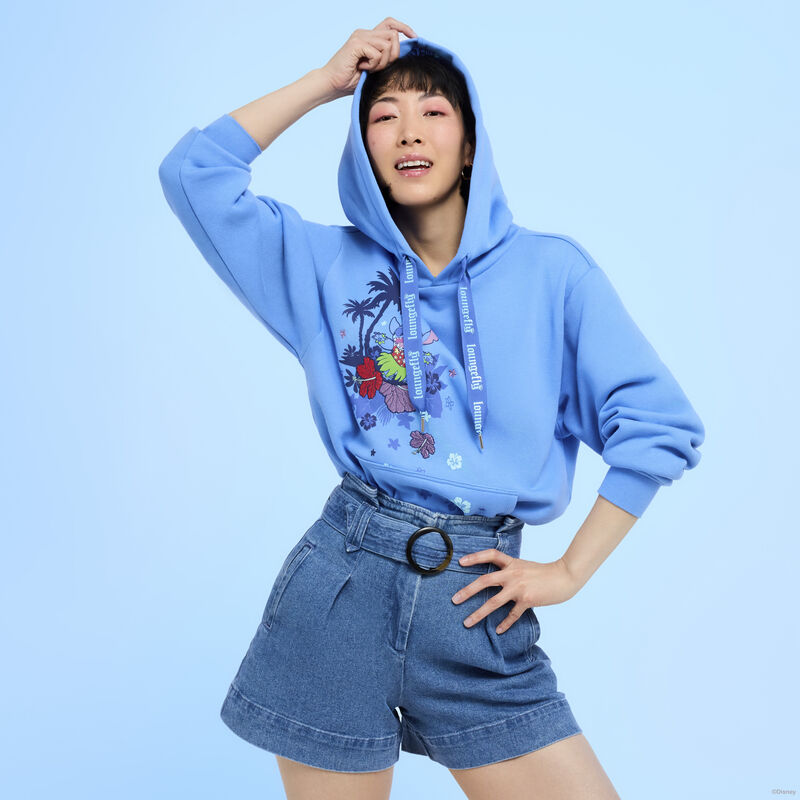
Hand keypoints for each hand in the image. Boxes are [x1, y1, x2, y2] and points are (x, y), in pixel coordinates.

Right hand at [319, 17, 417, 97]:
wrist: (331, 84)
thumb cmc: (351, 81)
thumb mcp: (374, 69)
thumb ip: (385, 59)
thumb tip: (402, 55)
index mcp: (369, 37)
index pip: (391, 24)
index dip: (404, 28)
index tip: (414, 37)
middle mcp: (364, 33)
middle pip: (393, 35)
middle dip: (393, 55)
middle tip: (380, 67)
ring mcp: (360, 36)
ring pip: (387, 45)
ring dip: (382, 62)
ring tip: (369, 69)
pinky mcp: (356, 43)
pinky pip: (377, 53)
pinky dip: (373, 64)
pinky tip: (362, 68)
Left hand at [451, 552, 578, 633]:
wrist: (564, 576)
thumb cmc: (545, 573)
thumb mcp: (525, 566)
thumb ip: (511, 570)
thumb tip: (499, 579)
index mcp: (512, 563)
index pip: (490, 555)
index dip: (475, 557)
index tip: (461, 561)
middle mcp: (513, 574)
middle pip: (485, 581)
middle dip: (468, 591)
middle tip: (454, 600)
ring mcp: (519, 588)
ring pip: (494, 602)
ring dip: (479, 613)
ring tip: (467, 622)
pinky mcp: (527, 600)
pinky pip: (512, 614)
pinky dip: (505, 623)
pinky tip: (498, 630)